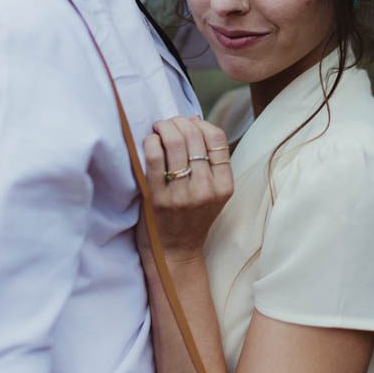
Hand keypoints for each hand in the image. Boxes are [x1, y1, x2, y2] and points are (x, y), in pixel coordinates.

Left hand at [138, 116, 233, 264]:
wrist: (175, 251)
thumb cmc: (192, 217)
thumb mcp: (213, 192)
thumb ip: (209, 160)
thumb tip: (195, 120)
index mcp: (224, 186)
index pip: (217, 140)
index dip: (201, 124)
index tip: (188, 123)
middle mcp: (206, 189)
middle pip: (195, 137)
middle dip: (178, 122)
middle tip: (168, 122)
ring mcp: (182, 194)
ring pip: (176, 143)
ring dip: (164, 127)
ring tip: (158, 127)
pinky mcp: (159, 199)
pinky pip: (155, 158)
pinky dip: (151, 142)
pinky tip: (150, 141)